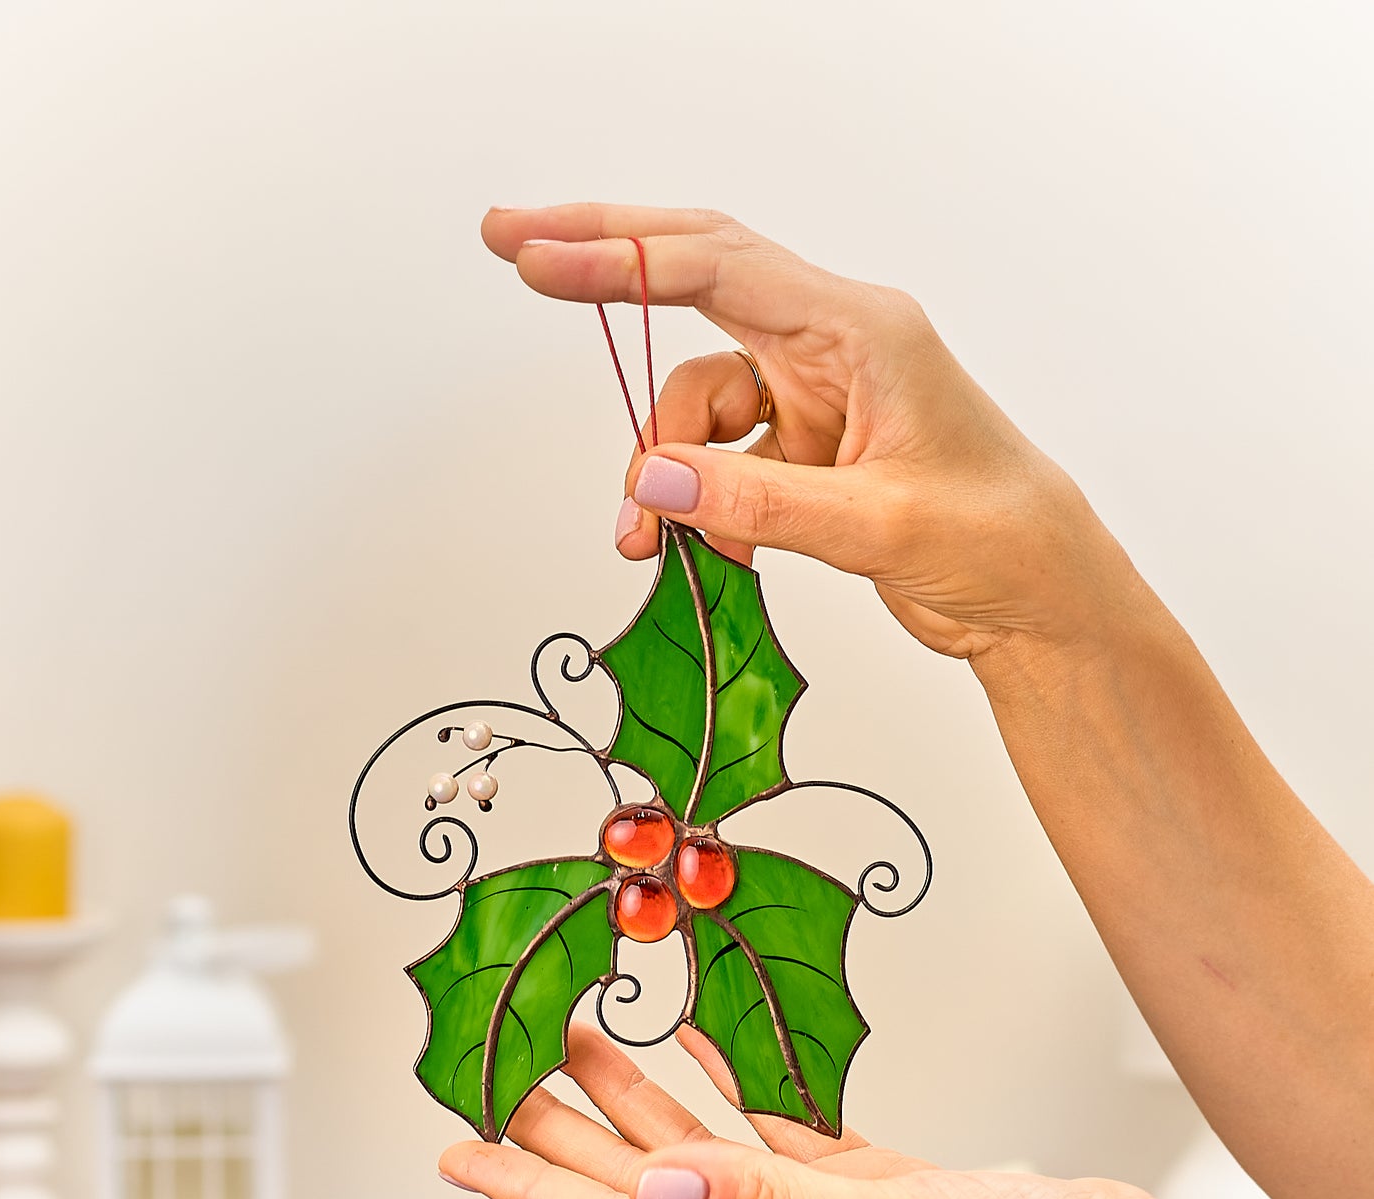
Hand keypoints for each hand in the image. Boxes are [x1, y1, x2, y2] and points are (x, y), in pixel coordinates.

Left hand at [437, 1022, 1203, 1198]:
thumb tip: (652, 1185)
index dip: (528, 1184)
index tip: (459, 1149)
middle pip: (632, 1177)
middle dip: (558, 1126)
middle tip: (498, 1070)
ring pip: (691, 1143)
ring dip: (630, 1093)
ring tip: (580, 1033)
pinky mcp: (854, 1176)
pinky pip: (763, 1118)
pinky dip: (721, 1076)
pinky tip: (698, 1039)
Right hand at [482, 203, 1145, 662]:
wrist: (1038, 595)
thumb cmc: (998, 535)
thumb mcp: (878, 522)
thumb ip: (757, 499)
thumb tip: (650, 480)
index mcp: (860, 328)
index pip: (717, 266)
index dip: (620, 256)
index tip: (537, 254)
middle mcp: (830, 345)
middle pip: (694, 282)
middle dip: (606, 269)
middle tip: (514, 248)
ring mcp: (813, 396)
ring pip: (694, 404)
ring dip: (661, 468)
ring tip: (650, 542)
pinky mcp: (805, 448)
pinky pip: (718, 458)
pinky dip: (697, 502)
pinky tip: (712, 551)